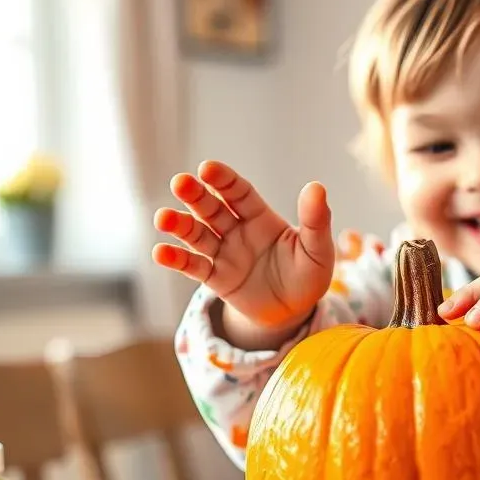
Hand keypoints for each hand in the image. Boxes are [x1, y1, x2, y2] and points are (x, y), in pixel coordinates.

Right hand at [153, 161, 334, 344]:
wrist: (294, 311)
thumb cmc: (308, 275)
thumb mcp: (318, 249)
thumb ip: (315, 220)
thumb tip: (316, 186)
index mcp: (260, 217)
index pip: (238, 193)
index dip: (223, 180)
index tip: (207, 168)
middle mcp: (236, 231)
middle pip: (212, 209)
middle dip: (195, 196)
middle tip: (180, 182)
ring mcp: (223, 254)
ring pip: (197, 235)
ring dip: (179, 225)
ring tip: (163, 218)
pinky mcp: (216, 279)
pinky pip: (194, 267)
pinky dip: (177, 260)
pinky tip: (161, 252)